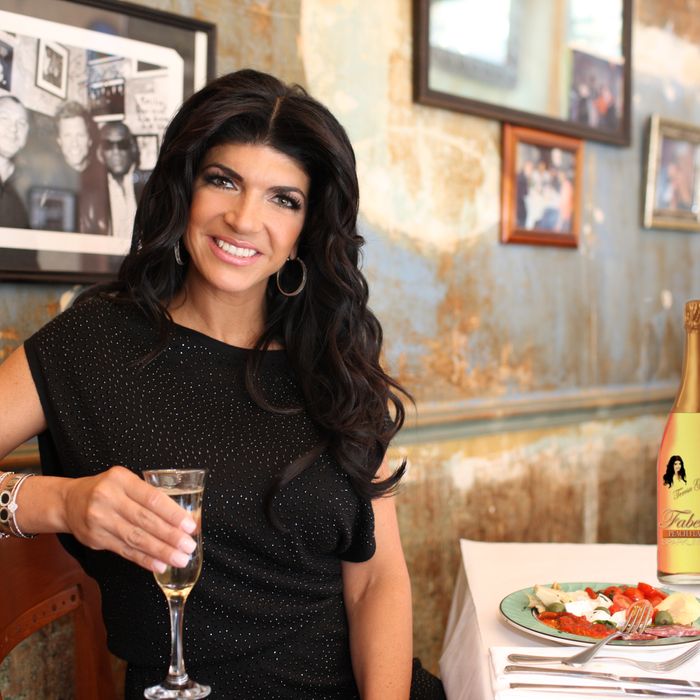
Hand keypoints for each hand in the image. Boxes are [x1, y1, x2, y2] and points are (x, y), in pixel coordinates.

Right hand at [62, 466, 196, 572]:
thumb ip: (149, 495)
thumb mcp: (126, 481)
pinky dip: (144, 560)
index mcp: (121, 479)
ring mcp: (99, 520)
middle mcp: (108, 498)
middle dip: (170, 535)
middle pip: (145, 520)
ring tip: (180, 559)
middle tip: (189, 546)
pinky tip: (159, 565)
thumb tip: (183, 518)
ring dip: (160, 551)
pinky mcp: (95, 539)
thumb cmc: (108, 489)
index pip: (152, 498)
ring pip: (136, 538)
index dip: (172, 514)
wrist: (69, 502)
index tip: (190, 526)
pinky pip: (124, 551)